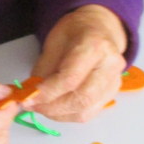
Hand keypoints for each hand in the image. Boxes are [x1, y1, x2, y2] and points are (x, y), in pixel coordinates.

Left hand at [28, 5, 127, 121]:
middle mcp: (110, 66)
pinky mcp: (112, 94)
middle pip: (81, 99)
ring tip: (41, 106)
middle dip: (52, 108)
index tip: (28, 97)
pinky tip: (55, 107)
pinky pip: (89, 113)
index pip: (70, 78)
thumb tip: (32, 94)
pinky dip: (68, 114)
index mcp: (95, 46)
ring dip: (58, 114)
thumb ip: (43, 69)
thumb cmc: (76, 31)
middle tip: (32, 105)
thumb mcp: (53, 41)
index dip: (47, 92)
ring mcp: (114, 82)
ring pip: (85, 111)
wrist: (99, 28)